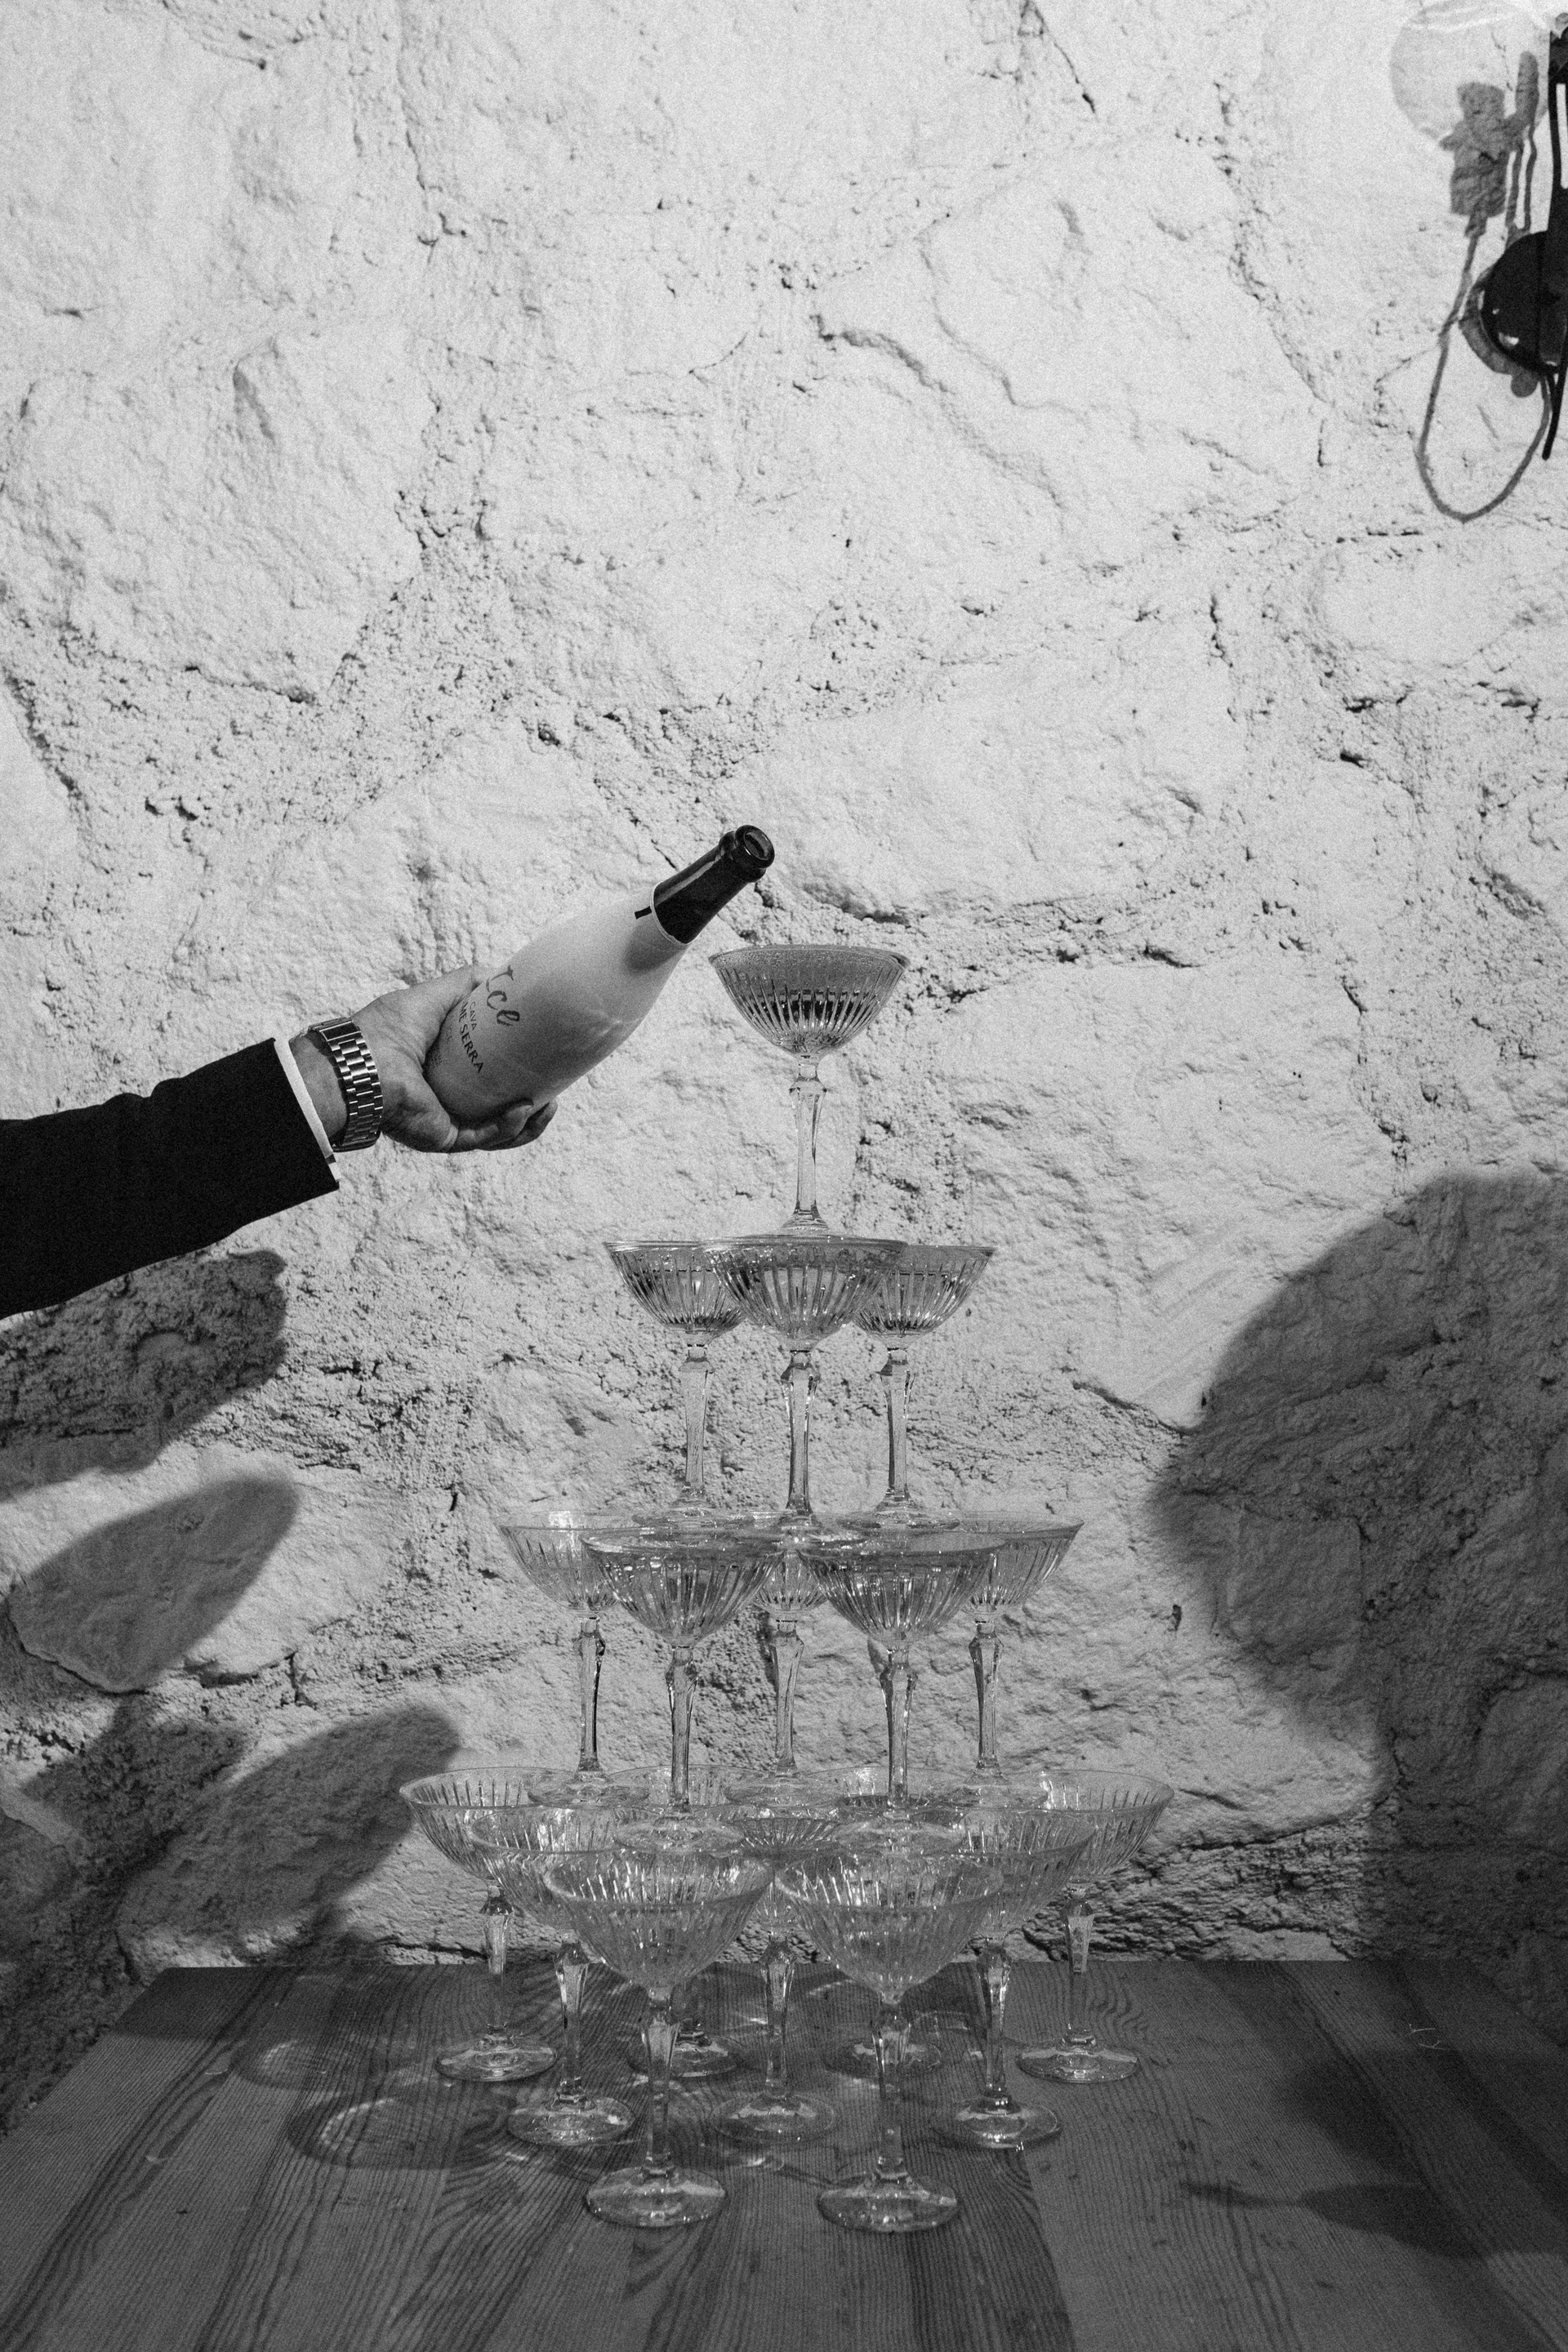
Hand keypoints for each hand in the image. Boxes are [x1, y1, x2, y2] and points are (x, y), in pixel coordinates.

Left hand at [292, 968, 557, 1153]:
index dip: (521, 1074)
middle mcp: (448, 1100)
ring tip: (547, 1106)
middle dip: (534, 1107)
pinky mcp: (444, 1138)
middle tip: (555, 1094)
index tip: (546, 1065)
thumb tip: (501, 970)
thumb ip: (465, 983)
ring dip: (529, 1122)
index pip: (492, 1079)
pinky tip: (524, 1109)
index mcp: (447, 1072)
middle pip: (502, 1111)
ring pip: (499, 1132)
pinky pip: (485, 1138)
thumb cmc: (386, 1030)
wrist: (361, 1063)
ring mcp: (447, 1122)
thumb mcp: (433, 997)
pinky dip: (508, 1127)